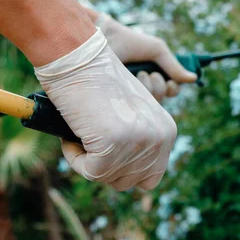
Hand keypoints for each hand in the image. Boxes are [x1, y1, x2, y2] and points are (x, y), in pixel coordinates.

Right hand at [35, 29, 176, 190]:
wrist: (79, 58)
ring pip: (107, 178)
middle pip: (127, 182)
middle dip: (104, 168)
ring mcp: (138, 143)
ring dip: (87, 161)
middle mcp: (159, 139)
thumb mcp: (131, 113)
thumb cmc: (98, 82)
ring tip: (81, 132)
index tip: (105, 153)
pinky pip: (90, 172)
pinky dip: (74, 157)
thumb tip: (127, 179)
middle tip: (88, 141)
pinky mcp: (114, 145)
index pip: (150, 178)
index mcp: (168, 132)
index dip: (123, 171)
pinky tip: (71, 135)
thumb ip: (138, 142)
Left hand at [95, 12, 196, 100]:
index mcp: (150, 77)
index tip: (170, 83)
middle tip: (149, 74)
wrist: (102, 37)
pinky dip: (138, 93)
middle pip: (161, 101)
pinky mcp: (116, 102)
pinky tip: (130, 82)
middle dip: (160, 87)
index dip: (172, 89)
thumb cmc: (128, 41)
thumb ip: (174, 66)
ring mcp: (127, 97)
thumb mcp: (156, 50)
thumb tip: (194, 79)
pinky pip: (135, 108)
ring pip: (150, 106)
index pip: (168, 92)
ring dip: (149, 88)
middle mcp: (140, 89)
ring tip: (138, 74)